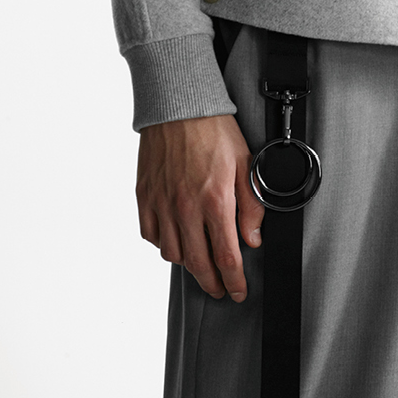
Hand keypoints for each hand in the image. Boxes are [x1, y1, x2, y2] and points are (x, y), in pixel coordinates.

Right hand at [136, 114, 263, 301]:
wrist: (179, 105)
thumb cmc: (214, 130)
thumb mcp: (246, 163)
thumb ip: (252, 204)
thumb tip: (252, 239)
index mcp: (215, 200)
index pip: (227, 257)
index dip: (234, 281)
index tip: (238, 291)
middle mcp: (186, 207)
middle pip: (198, 264)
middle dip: (212, 283)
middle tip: (221, 289)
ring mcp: (162, 204)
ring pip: (173, 254)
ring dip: (189, 264)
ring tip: (200, 263)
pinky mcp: (145, 197)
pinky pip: (152, 236)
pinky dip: (164, 244)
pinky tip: (177, 239)